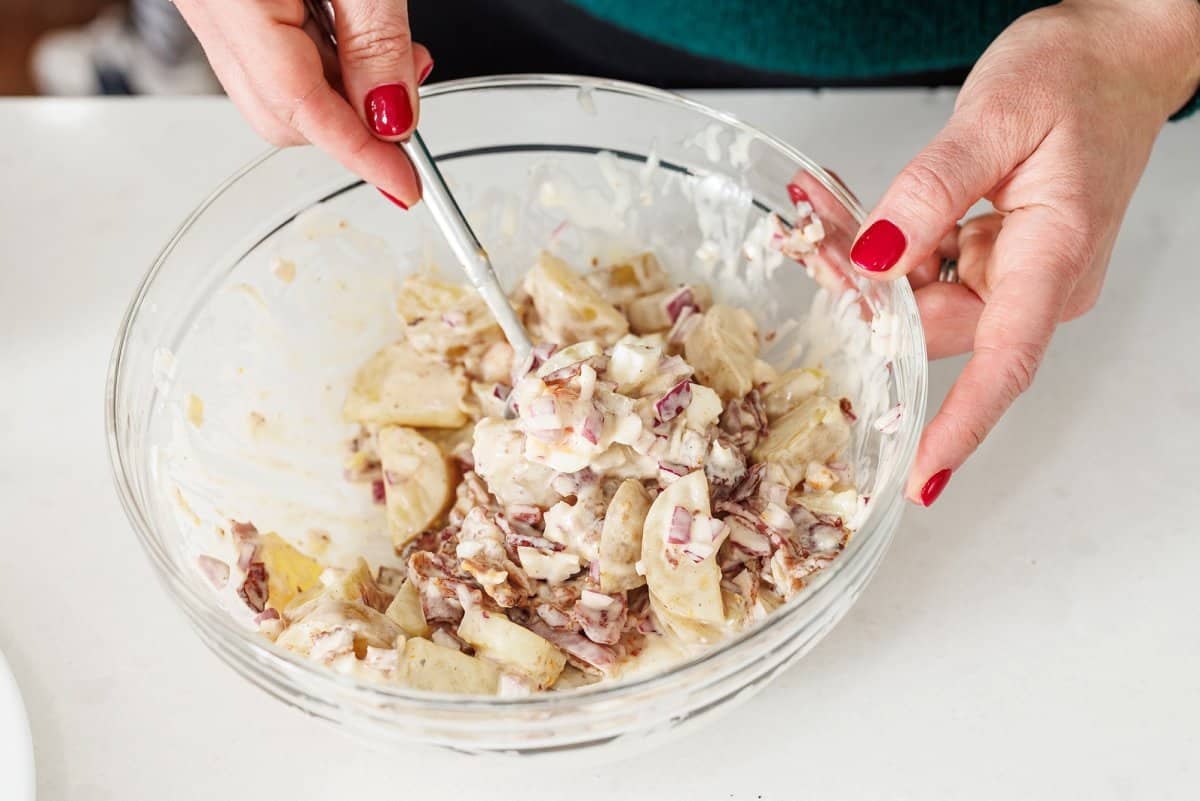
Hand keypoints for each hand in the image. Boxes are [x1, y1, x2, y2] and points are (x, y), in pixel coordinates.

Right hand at [176, 0, 432, 206]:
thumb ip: (375, 41)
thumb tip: (392, 117)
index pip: (299, 106)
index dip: (360, 154)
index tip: (405, 185)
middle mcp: (204, 5)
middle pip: (281, 112)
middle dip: (352, 124)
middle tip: (407, 100)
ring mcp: (204, 3)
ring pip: (274, 88)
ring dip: (341, 91)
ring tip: (392, 53)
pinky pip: (266, 52)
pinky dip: (319, 60)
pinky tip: (353, 33)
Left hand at [848, 0, 1199, 504]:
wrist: (1115, 53)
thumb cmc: (1076, 76)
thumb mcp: (995, 117)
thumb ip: (930, 189)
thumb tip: (876, 256)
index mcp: (1052, 258)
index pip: (1006, 365)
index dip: (960, 426)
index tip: (921, 478)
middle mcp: (1037, 283)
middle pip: (932, 327)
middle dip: (865, 295)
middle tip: (811, 238)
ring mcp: (1016, 275)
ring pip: (919, 301)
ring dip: (867, 267)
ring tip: (824, 207)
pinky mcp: (995, 260)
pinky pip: (926, 273)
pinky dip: (888, 248)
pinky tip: (854, 212)